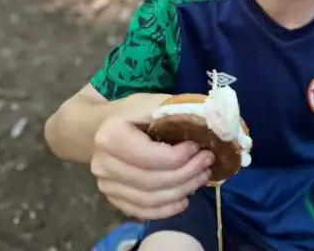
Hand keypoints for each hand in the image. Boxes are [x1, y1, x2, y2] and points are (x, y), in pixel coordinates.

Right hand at [91, 115, 213, 219]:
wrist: (102, 127)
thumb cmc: (132, 113)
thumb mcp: (151, 102)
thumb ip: (176, 109)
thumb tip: (211, 118)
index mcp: (111, 136)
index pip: (148, 157)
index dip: (178, 158)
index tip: (198, 148)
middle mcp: (103, 165)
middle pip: (150, 181)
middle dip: (185, 174)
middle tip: (207, 162)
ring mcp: (106, 186)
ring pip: (149, 199)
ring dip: (181, 191)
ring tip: (202, 177)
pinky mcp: (113, 199)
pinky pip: (142, 211)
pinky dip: (166, 209)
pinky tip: (184, 199)